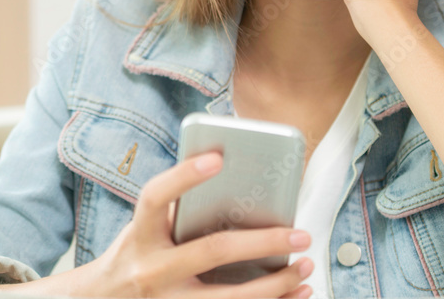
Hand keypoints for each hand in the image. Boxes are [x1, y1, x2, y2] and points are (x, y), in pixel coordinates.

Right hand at [82, 151, 313, 298]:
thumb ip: (179, 209)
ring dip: (276, 284)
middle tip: (300, 233)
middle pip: (211, 251)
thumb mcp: (144, 229)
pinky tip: (296, 293)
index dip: (184, 177)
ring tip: (306, 266)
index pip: (155, 198)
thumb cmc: (138, 254)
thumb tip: (238, 183)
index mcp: (140, 235)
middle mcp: (150, 270)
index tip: (218, 158)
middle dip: (262, 241)